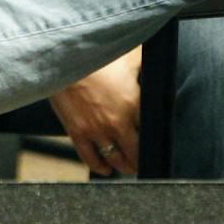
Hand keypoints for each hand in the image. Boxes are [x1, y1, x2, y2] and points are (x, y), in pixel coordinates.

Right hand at [47, 51, 140, 175]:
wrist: (65, 56)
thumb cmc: (98, 54)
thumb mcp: (130, 57)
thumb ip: (145, 70)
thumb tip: (158, 74)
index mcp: (133, 104)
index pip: (149, 132)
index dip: (151, 137)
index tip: (152, 140)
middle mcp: (116, 123)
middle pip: (134, 153)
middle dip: (139, 159)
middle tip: (141, 161)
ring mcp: (96, 131)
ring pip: (115, 160)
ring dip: (122, 166)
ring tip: (126, 166)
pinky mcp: (77, 133)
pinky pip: (90, 158)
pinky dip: (99, 166)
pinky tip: (105, 169)